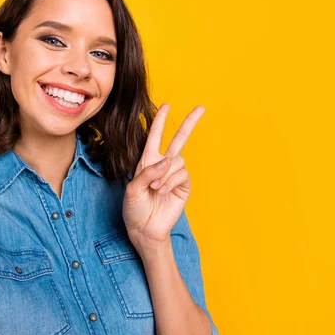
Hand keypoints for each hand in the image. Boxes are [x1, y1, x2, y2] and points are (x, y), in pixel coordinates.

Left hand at [123, 104, 205, 253]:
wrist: (144, 229)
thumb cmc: (134, 209)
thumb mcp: (132, 188)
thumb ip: (147, 172)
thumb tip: (167, 161)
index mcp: (147, 161)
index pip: (155, 136)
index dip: (160, 121)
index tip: (167, 105)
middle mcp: (163, 165)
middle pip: (179, 139)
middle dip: (190, 123)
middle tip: (201, 107)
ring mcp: (175, 175)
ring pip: (177, 160)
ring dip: (165, 174)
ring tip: (155, 189)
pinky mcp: (184, 186)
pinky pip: (182, 174)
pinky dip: (171, 181)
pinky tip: (162, 192)